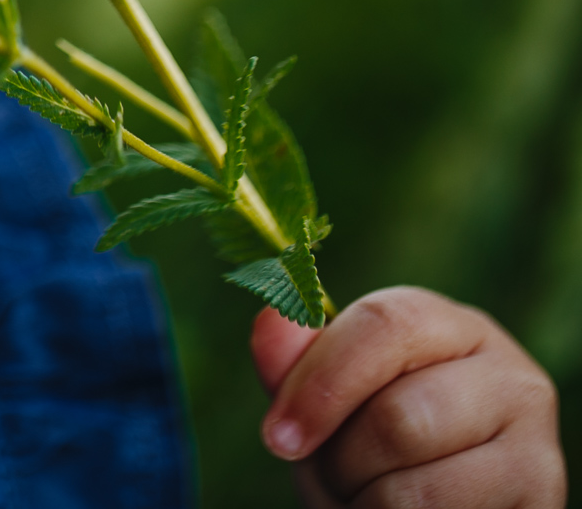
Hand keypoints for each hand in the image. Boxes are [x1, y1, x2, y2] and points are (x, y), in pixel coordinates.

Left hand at [252, 286, 564, 506]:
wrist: (435, 504)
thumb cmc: (373, 446)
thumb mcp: (328, 402)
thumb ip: (296, 363)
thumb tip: (272, 320)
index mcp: (445, 326)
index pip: (384, 324)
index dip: (321, 382)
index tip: (279, 437)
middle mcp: (506, 374)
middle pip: (399, 416)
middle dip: (343, 461)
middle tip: (335, 477)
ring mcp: (535, 442)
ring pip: (419, 488)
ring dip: (368, 505)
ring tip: (369, 499)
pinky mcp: (539, 499)